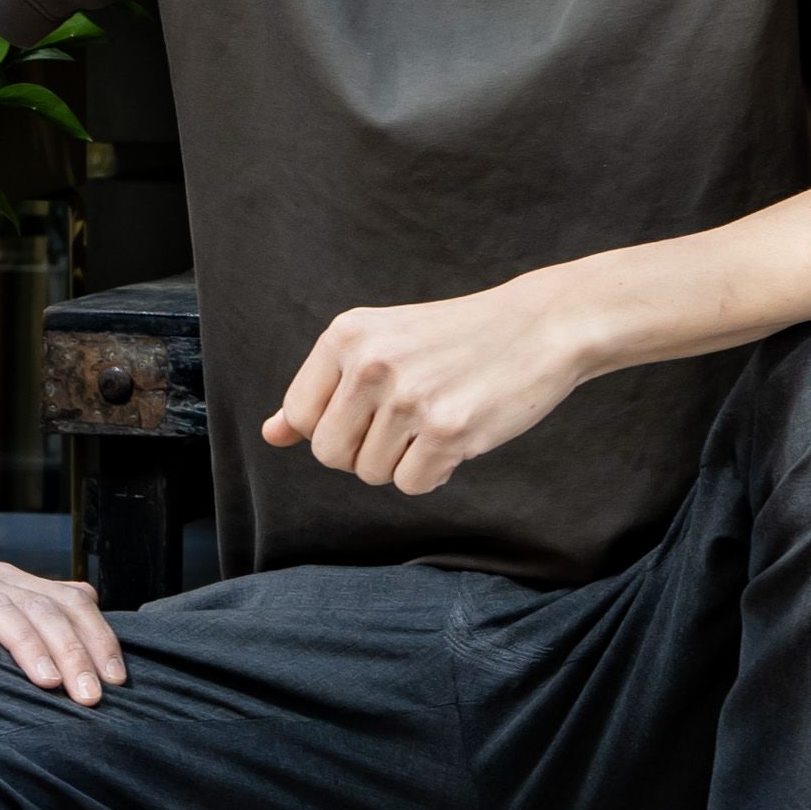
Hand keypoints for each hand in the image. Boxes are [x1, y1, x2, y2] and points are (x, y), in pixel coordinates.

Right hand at [0, 560, 128, 704]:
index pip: (71, 602)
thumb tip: (99, 649)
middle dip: (72, 653)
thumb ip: (42, 634)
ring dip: (28, 645)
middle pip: (42, 608)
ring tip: (48, 680)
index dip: (97, 639)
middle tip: (89, 697)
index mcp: (16, 585)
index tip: (116, 681)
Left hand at [259, 278, 585, 496]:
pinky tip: (458, 436)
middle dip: (363, 452)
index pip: (299, 417)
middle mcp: (371, 363)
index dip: (333, 428)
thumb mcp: (380, 344)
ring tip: (435, 421)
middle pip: (329, 454)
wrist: (540, 325)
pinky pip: (413, 484)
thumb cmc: (456, 340)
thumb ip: (322, 391)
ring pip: (370, 473)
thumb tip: (270, 435)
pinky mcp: (447, 430)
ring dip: (402, 462)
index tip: (371, 410)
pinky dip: (434, 473)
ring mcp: (409, 397)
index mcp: (346, 335)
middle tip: (405, 422)